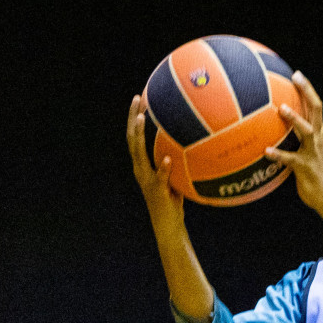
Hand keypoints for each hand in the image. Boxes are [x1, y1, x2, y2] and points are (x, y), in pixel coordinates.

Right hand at [127, 94, 184, 230]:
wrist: (168, 224)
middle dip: (133, 117)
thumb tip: (191, 140)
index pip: (134, 136)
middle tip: (137, 99)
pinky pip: (159, 178)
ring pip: (139, 154)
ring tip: (144, 119)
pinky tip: (167, 159)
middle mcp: (140, 169)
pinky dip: (163, 168)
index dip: (134, 117)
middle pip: (131, 139)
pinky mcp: (157, 191)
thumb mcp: (174, 175)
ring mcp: (147, 180)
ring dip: (140, 135)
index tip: (139, 97)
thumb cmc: (173, 199)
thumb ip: (175, 159)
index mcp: (142, 164)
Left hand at [262, 72, 322, 215]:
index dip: (307, 89)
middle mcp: (317, 139)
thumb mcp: (305, 154)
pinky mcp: (305, 167)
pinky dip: (278, 154)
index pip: (315, 106)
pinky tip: (265, 151)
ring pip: (306, 131)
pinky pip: (289, 159)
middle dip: (306, 92)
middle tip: (295, 77)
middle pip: (315, 109)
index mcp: (318, 134)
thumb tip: (273, 133)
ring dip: (294, 119)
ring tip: (281, 109)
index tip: (296, 74)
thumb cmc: (313, 176)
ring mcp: (312, 152)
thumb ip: (293, 142)